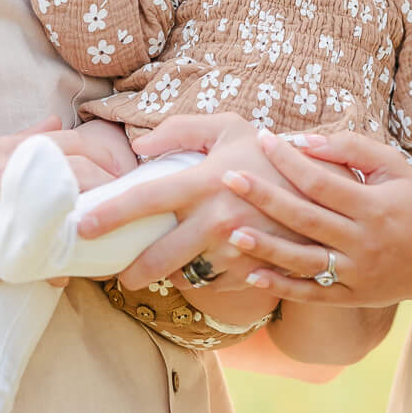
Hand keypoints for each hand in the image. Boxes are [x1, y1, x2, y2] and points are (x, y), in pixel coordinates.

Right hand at [0, 120, 122, 306]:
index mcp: (12, 150)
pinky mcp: (6, 239)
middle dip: (115, 187)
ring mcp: (11, 202)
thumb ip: (22, 145)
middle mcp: (14, 168)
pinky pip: (53, 246)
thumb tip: (54, 121)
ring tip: (109, 238)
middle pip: (86, 166)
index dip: (108, 160)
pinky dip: (69, 260)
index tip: (122, 182)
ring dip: (100, 219)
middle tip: (128, 210)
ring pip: (76, 200)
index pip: (78, 141)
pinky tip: (70, 274)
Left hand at [77, 114, 295, 292]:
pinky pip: (215, 284)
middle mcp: (217, 219)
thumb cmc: (272, 153)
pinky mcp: (253, 271)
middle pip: (157, 256)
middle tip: (118, 272)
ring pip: (185, 276)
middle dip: (131, 270)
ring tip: (164, 265)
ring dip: (172, 273)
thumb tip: (138, 147)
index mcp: (206, 181)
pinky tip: (206, 262)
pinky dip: (205, 276)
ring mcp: (236, 250)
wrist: (330, 191)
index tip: (81, 227)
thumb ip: (180, 130)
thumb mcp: (229, 128)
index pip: (145, 200)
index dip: (109, 214)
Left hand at [219, 130, 411, 307]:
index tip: (262, 139)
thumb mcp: (395, 169)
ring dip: (265, 247)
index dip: (289, 161)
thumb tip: (304, 142)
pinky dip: (280, 287)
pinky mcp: (351, 297)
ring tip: (231, 231)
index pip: (322, 182)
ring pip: (303, 261)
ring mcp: (356, 274)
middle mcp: (363, 242)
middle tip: (229, 177)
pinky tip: (250, 274)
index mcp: (374, 207)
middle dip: (264, 197)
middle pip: (306, 219)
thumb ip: (353, 149)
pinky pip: (311, 295)